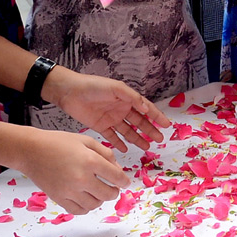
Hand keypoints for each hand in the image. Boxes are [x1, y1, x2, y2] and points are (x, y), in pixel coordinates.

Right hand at [8, 128, 130, 214]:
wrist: (31, 150)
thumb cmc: (57, 142)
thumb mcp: (85, 140)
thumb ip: (104, 153)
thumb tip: (117, 168)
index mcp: (90, 160)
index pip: (115, 176)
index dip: (124, 181)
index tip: (126, 182)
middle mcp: (81, 178)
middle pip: (108, 194)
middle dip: (114, 191)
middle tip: (113, 188)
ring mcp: (70, 190)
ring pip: (95, 204)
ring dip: (100, 199)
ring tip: (98, 191)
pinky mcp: (59, 198)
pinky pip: (79, 210)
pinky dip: (86, 206)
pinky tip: (86, 198)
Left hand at [42, 68, 169, 152]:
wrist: (70, 92)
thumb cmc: (93, 86)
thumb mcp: (115, 88)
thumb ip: (132, 98)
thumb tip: (146, 108)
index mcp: (126, 98)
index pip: (145, 108)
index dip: (156, 116)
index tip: (167, 125)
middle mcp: (120, 108)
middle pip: (139, 121)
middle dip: (150, 130)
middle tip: (159, 140)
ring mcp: (111, 118)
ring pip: (128, 131)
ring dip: (137, 138)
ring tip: (146, 147)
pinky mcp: (100, 126)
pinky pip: (112, 137)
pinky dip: (119, 143)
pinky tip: (125, 149)